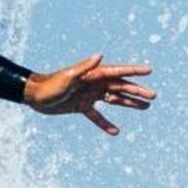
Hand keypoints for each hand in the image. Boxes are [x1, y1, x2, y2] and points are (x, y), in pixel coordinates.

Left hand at [23, 55, 156, 134]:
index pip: (118, 72)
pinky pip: (97, 116)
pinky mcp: (82, 106)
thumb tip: (100, 55)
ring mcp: (89, 95)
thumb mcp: (68, 77)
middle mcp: (94, 83)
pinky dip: (106, 124)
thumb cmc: (50, 84)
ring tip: (145, 107)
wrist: (34, 96)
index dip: (134, 71)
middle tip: (153, 96)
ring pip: (114, 100)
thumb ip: (85, 67)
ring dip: (129, 103)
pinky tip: (115, 132)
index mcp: (93, 75)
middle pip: (120, 87)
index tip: (149, 70)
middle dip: (137, 91)